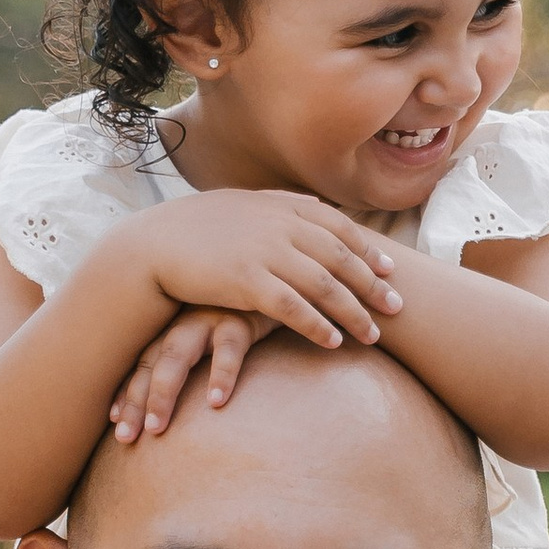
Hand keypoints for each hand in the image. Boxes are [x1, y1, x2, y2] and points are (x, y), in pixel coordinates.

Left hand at [109, 308, 269, 441]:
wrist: (280, 285)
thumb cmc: (250, 315)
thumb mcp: (220, 337)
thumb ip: (204, 363)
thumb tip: (192, 408)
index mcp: (175, 328)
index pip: (142, 363)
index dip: (127, 392)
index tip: (114, 423)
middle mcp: (185, 322)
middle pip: (151, 364)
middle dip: (136, 401)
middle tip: (126, 438)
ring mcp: (210, 317)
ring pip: (176, 355)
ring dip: (161, 392)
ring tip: (156, 428)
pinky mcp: (243, 317)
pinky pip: (229, 348)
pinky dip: (221, 374)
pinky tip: (216, 403)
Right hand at [116, 188, 402, 359]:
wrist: (151, 246)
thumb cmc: (195, 229)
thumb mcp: (242, 206)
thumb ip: (280, 205)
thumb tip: (316, 205)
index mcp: (280, 206)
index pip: (338, 227)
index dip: (366, 250)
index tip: (389, 270)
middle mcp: (279, 226)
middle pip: (341, 258)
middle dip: (373, 284)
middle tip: (398, 308)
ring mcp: (264, 253)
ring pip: (325, 286)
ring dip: (354, 312)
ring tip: (373, 334)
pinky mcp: (247, 282)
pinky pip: (294, 308)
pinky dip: (318, 326)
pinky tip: (334, 343)